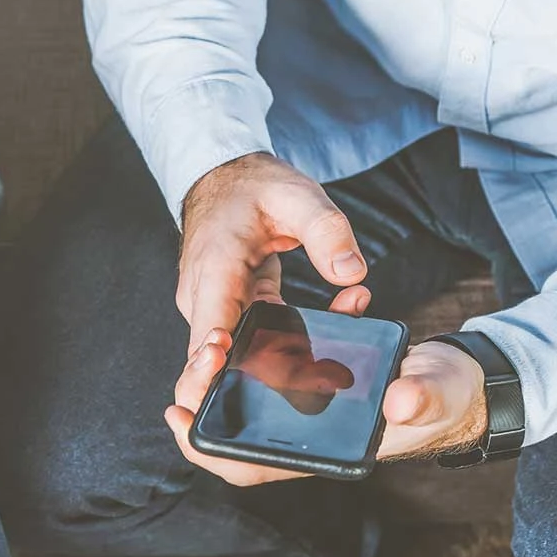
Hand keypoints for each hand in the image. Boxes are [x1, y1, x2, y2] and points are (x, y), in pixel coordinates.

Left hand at [164, 326, 487, 486]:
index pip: (252, 464)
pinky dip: (271, 328)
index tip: (179, 414)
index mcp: (326, 448)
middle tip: (202, 352)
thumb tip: (398, 402)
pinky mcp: (308, 369)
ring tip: (219, 331)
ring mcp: (303, 398)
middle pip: (233, 423)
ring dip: (229, 359)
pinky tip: (275, 300)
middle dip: (207, 392)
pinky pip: (274, 354)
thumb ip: (422, 398)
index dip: (210, 448)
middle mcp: (303, 428)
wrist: (451, 376)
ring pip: (245, 388)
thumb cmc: (444, 395)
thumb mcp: (439, 394)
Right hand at [178, 153, 368, 354]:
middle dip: (287, 371)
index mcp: (215, 271)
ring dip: (302, 350)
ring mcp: (213, 309)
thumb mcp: (296, 195)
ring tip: (351, 312)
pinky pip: (259, 338)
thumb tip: (351, 273)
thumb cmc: (250, 187)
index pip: (208, 338)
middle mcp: (205, 299)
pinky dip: (298, 333)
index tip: (259, 376)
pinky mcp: (229, 312)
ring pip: (248, 354)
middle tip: (336, 371)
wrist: (223, 180)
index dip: (221, 371)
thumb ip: (325, 230)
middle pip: (230, 361)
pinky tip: (340, 308)